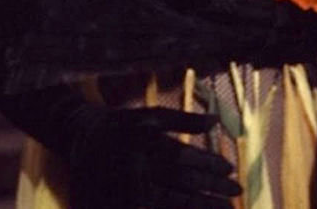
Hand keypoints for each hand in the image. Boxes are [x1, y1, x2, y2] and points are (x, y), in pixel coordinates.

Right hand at [69, 107, 241, 208]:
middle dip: (212, 187)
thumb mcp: (149, 117)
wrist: (78, 140)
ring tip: (226, 208)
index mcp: (142, 142)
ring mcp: (127, 189)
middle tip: (238, 191)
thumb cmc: (120, 125)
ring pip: (172, 201)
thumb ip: (182, 119)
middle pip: (181, 180)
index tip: (230, 168)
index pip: (183, 155)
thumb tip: (215, 121)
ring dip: (202, 205)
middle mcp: (135, 166)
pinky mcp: (122, 204)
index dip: (209, 163)